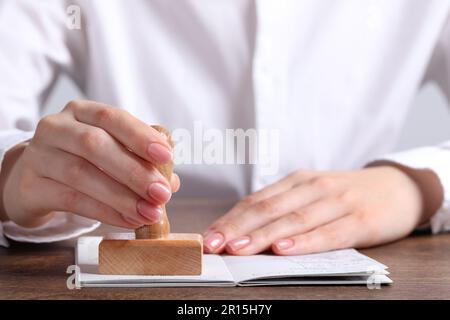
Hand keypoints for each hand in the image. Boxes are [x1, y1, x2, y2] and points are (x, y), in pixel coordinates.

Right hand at [0, 100, 179, 227]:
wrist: (32, 178)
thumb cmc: (81, 161)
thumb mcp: (109, 152)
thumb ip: (140, 161)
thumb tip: (172, 181)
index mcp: (81, 112)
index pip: (112, 117)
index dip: (140, 136)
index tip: (167, 156)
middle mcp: (57, 127)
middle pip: (95, 145)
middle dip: (134, 171)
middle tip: (162, 193)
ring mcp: (39, 155)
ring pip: (82, 174)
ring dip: (122, 196)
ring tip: (149, 212)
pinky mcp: (30, 186)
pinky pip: (71, 199)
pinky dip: (104, 212)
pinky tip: (128, 220)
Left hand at [203, 166, 441, 254]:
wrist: (396, 186)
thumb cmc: (344, 194)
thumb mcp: (311, 194)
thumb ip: (283, 208)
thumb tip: (243, 231)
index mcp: (296, 182)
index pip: (255, 201)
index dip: (229, 220)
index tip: (208, 237)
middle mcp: (312, 187)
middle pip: (268, 209)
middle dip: (236, 228)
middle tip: (213, 245)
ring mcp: (336, 201)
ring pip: (293, 220)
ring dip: (262, 235)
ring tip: (238, 249)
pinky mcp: (359, 218)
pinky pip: (328, 232)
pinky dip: (304, 242)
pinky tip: (284, 249)